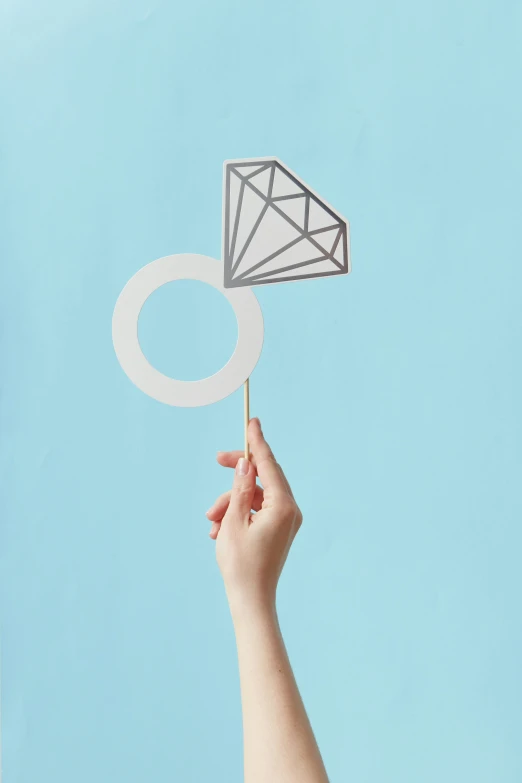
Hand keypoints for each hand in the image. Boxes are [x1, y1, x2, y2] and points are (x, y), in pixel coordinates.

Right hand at [206, 418, 301, 614]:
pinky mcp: (277, 530)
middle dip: (237, 474)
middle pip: (263, 476)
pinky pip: (256, 510)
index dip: (257, 442)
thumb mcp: (234, 521)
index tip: (251, 421)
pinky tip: (218, 530)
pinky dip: (237, 514)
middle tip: (218, 460)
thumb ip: (240, 488)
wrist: (251, 601)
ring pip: (255, 495)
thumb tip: (246, 464)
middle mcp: (290, 510)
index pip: (269, 464)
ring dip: (230, 501)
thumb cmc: (241, 564)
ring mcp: (285, 521)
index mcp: (284, 506)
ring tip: (211, 521)